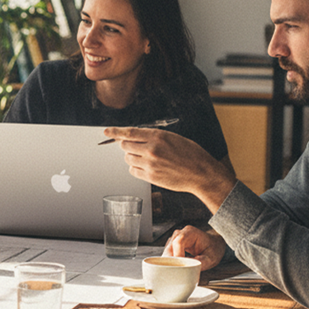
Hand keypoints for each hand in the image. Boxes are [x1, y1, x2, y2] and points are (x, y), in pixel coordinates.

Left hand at [103, 127, 236, 211]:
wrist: (201, 173)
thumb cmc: (190, 154)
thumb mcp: (173, 138)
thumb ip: (153, 137)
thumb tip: (135, 137)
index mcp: (158, 136)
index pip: (130, 132)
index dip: (116, 132)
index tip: (107, 131)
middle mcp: (152, 149)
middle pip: (125, 146)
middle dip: (127, 145)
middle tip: (136, 147)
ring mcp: (150, 164)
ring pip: (127, 159)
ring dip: (132, 157)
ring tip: (146, 158)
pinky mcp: (150, 177)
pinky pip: (133, 171)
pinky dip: (136, 168)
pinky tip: (147, 167)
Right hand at [164, 226, 225, 268]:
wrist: (213, 244)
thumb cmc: (213, 249)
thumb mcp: (212, 257)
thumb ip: (203, 262)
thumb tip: (191, 268)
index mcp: (190, 232)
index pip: (178, 242)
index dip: (177, 255)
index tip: (179, 267)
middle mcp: (180, 233)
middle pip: (170, 247)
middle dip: (171, 261)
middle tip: (177, 273)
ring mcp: (175, 239)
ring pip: (166, 252)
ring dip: (170, 263)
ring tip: (177, 273)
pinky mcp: (172, 245)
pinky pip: (167, 254)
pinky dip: (170, 262)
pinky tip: (176, 269)